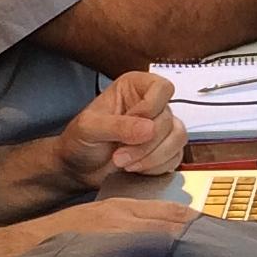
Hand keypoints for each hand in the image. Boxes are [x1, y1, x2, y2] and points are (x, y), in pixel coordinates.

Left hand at [58, 72, 186, 184]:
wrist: (79, 168)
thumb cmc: (80, 140)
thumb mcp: (90, 128)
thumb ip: (117, 125)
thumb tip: (148, 129)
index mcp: (134, 87)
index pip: (161, 88)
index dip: (150, 107)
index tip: (131, 122)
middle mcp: (151, 105)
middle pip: (169, 119)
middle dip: (145, 143)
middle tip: (119, 155)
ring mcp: (160, 129)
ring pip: (178, 139)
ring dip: (153, 157)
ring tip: (126, 164)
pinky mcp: (164, 151)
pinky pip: (175, 158)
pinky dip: (157, 167)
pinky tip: (136, 168)